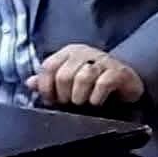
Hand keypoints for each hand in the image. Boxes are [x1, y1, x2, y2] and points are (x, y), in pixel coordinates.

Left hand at [25, 45, 144, 105]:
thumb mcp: (70, 77)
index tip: (50, 100)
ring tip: (81, 103)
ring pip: (83, 78)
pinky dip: (96, 96)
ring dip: (79, 96)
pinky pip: (103, 83)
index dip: (46, 86)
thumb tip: (30, 83)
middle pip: (64, 75)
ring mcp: (102, 61)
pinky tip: (95, 102)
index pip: (48, 66)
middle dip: (63, 94)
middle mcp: (83, 53)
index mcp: (68, 53)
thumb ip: (49, 80)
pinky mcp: (118, 72)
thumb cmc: (94, 79)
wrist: (127, 78)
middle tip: (68, 103)